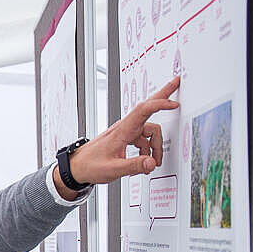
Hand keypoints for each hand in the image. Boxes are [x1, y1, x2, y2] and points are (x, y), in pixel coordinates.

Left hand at [64, 76, 180, 186]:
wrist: (77, 167)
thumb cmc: (90, 165)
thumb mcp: (113, 169)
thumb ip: (134, 166)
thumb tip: (151, 162)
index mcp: (122, 130)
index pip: (143, 110)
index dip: (159, 104)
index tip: (173, 103)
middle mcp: (125, 128)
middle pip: (148, 108)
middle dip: (163, 95)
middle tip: (176, 82)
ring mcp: (125, 132)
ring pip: (148, 132)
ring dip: (155, 146)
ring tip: (153, 162)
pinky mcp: (125, 138)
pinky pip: (142, 139)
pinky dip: (147, 149)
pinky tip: (144, 160)